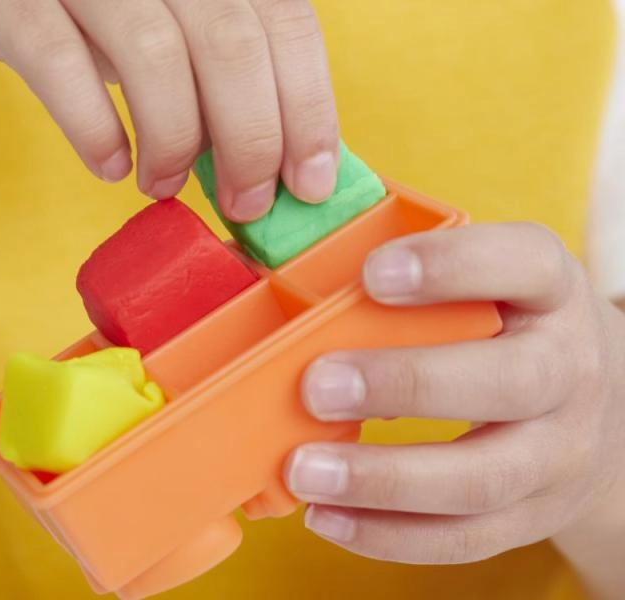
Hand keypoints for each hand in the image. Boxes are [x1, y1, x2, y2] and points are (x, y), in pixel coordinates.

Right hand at [0, 0, 338, 220]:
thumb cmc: (89, 17)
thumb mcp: (171, 31)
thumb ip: (223, 76)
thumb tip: (287, 159)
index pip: (284, 22)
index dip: (306, 108)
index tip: (308, 181)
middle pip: (230, 42)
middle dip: (249, 140)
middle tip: (244, 203)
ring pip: (154, 53)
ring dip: (173, 141)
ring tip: (164, 184)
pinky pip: (58, 61)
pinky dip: (94, 127)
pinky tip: (109, 165)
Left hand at [284, 223, 624, 563]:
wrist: (596, 406)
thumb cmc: (510, 328)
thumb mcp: (489, 284)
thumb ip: (416, 282)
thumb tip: (298, 293)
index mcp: (552, 290)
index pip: (523, 263)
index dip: (450, 266)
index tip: (372, 274)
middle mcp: (571, 369)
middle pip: (509, 381)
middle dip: (407, 384)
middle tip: (317, 387)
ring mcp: (561, 452)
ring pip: (483, 478)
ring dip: (384, 480)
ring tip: (306, 471)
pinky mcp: (535, 514)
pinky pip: (465, 537)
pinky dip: (388, 534)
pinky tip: (326, 517)